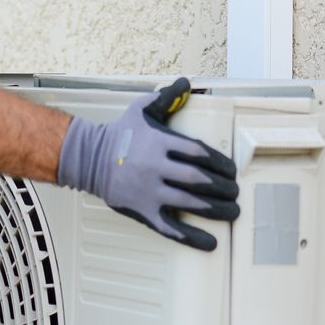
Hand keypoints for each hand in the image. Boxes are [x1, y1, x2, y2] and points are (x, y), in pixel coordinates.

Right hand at [56, 77, 239, 250]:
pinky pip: (171, 227)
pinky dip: (192, 237)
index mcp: (160, 142)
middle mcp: (156, 167)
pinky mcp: (143, 210)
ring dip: (216, 210)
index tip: (232, 171)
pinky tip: (210, 242)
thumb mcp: (141, 109)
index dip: (221, 163)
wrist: (89, 158)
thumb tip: (186, 82)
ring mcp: (149, 191)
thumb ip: (166, 97)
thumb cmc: (120, 134)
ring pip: (189, 203)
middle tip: (235, 193)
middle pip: (198, 179)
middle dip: (223, 188)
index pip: (199, 152)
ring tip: (233, 212)